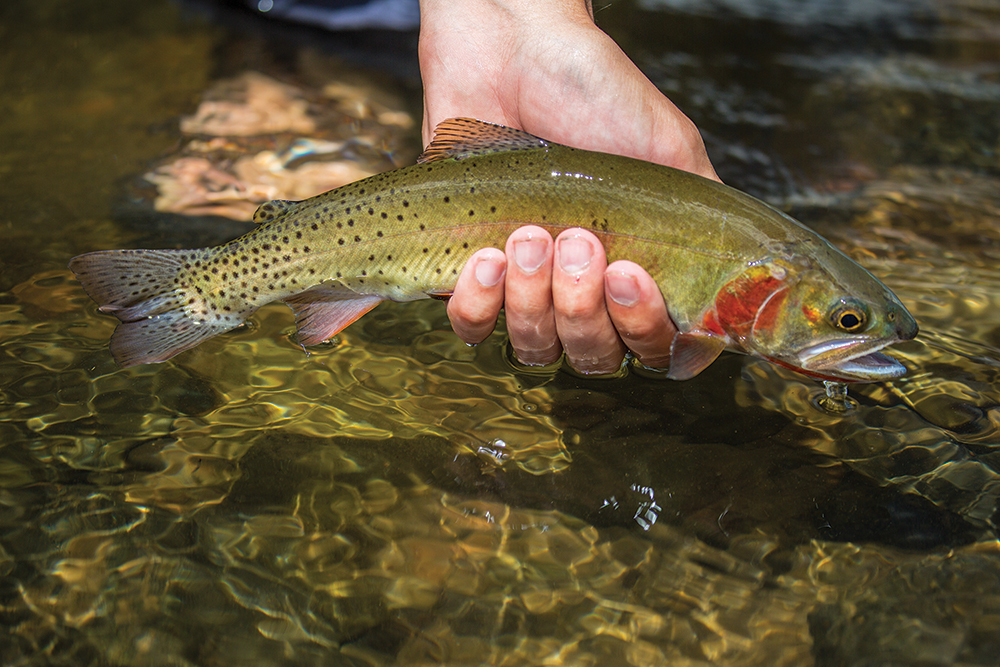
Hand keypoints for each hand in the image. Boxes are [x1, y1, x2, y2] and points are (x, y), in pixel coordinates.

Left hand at [419, 0, 717, 372]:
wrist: (512, 49)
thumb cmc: (595, 93)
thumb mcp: (671, 151)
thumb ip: (707, 218)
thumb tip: (739, 285)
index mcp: (636, 272)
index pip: (651, 346)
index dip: (641, 328)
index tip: (626, 272)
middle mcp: (584, 290)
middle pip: (593, 354)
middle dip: (584, 306)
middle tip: (579, 239)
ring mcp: (526, 287)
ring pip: (535, 345)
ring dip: (533, 299)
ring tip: (530, 233)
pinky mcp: (467, 274)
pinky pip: (473, 327)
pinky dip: (479, 304)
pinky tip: (487, 257)